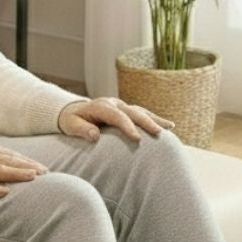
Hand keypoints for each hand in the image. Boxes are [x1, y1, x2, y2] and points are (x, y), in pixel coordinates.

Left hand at [57, 97, 174, 141]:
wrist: (74, 111)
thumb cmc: (71, 121)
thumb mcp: (71, 125)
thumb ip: (81, 129)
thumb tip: (94, 135)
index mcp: (101, 106)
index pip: (117, 116)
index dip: (127, 126)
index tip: (137, 138)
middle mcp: (114, 103)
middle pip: (133, 112)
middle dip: (147, 122)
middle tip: (158, 133)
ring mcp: (122, 105)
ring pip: (141, 111)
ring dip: (155, 119)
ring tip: (170, 128)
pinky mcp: (126, 110)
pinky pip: (142, 113)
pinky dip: (155, 119)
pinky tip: (169, 126)